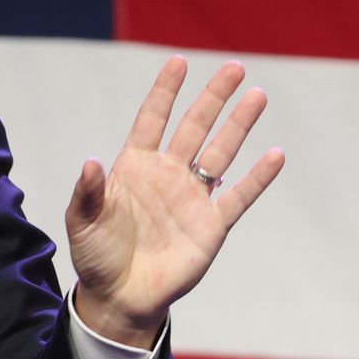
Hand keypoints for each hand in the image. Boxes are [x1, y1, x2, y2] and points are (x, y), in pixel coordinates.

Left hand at [65, 57, 285, 348]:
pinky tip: (275, 154)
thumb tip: (91, 161)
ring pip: (221, 151)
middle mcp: (167, 175)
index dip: (165, 92)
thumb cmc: (96, 255)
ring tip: (258, 95)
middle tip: (234, 67)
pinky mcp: (211, 225)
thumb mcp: (82, 221)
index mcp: (134, 167)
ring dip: (239, 125)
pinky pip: (239, 196)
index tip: (179, 62)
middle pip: (194, 127)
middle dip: (213, 97)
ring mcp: (192, 198)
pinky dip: (257, 177)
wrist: (120, 296)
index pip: (152, 120)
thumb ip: (88, 192)